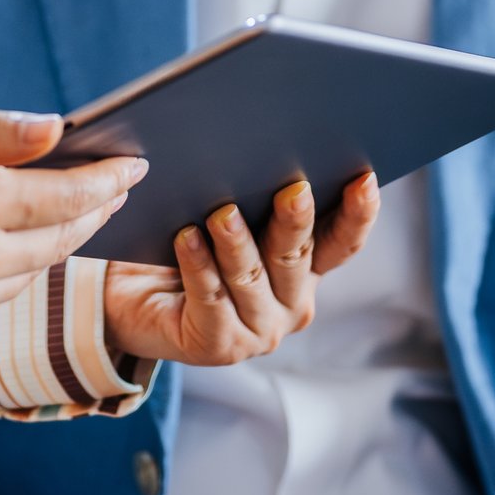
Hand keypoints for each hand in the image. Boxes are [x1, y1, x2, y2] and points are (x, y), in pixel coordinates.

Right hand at [0, 103, 143, 353]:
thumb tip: (56, 128)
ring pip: (28, 274)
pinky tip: (0, 245)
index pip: (67, 196)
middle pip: (59, 241)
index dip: (106, 181)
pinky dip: (3, 272)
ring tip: (65, 212)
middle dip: (90, 212)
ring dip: (51, 244)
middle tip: (111, 188)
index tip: (132, 166)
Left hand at [103, 169, 379, 366]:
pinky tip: (186, 238)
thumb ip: (251, 194)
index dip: (358, 214)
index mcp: (306, 270)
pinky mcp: (218, 345)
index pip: (342, 243)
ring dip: (238, 244)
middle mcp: (291, 303)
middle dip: (296, 222)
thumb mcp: (229, 215)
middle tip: (293, 189)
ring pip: (251, 278)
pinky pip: (210, 299)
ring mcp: (258, 329)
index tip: (363, 179)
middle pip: (297, 257)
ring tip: (223, 214)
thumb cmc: (187, 246)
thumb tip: (261, 149)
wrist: (131, 295)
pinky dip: (199, 266)